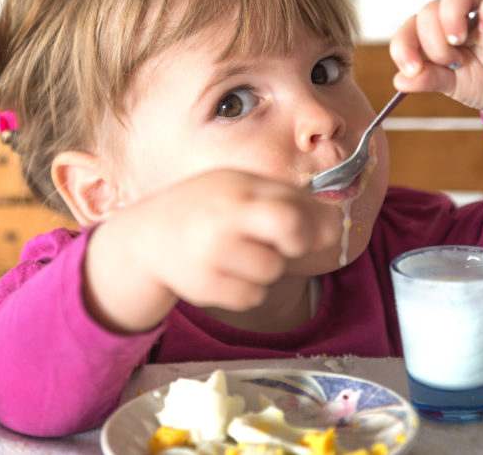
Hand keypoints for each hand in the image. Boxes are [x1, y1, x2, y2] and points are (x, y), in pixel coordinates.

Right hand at [84, 169, 338, 332]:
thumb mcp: (238, 189)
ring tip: (241, 255)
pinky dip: (247, 289)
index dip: (316, 221)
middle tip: (287, 245)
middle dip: (299, 240)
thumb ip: (285, 200)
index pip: (294, 203)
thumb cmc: (206, 210)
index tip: (317, 230)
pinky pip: (252, 296)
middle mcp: (225, 216)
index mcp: (237, 187)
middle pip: (290, 227)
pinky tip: (225, 272)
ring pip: (273, 270)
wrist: (146, 237)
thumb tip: (336, 226)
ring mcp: (213, 253)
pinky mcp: (205, 286)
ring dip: (267, 268)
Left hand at [390, 0, 482, 146]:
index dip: (403, 45)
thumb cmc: (481, 83)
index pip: (410, 26)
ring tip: (459, 41)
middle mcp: (456, 17)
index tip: (412, 70)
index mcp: (436, 33)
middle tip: (450, 63)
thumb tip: (400, 80)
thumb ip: (427, 80)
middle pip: (430, 8)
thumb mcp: (450, 86)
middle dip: (432, 41)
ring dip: (451, 15)